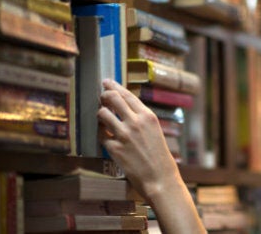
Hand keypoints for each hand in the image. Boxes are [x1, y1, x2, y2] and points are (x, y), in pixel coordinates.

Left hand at [97, 79, 179, 199]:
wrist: (160, 179)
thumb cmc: (160, 157)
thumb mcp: (155, 131)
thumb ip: (141, 119)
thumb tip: (126, 108)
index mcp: (148, 116)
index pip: (127, 94)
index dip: (114, 86)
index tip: (107, 82)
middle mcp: (135, 122)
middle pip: (112, 99)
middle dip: (104, 95)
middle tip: (101, 97)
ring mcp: (124, 135)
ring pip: (102, 114)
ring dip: (100, 114)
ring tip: (102, 118)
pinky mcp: (114, 149)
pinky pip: (100, 134)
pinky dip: (100, 133)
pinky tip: (103, 134)